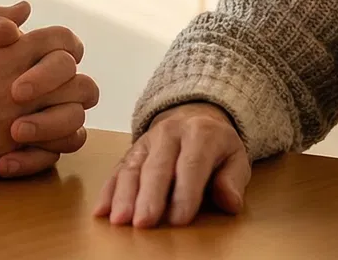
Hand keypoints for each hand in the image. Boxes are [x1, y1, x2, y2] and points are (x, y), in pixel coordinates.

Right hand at [0, 2, 99, 179]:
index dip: (69, 47)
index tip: (60, 57)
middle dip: (75, 86)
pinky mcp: (9, 154)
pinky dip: (51, 149)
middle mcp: (21, 89)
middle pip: (82, 86)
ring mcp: (18, 124)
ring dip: (68, 119)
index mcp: (10, 56)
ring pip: (74, 123)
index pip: (64, 42)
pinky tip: (36, 142)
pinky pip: (54, 154)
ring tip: (50, 118)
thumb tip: (25, 9)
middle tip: (60, 92)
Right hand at [94, 102, 249, 227]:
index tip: (179, 219)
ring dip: (124, 196)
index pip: (191, 165)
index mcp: (201, 134)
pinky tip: (101, 210)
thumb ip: (233, 180)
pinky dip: (108, 191)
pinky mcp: (131, 150)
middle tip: (144, 223)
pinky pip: (117, 169)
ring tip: (119, 220)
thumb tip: (230, 202)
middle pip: (157, 167)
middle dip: (149, 196)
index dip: (185, 193)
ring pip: (132, 168)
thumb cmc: (216, 145)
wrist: (195, 115)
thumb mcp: (236, 157)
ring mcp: (147, 141)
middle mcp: (170, 133)